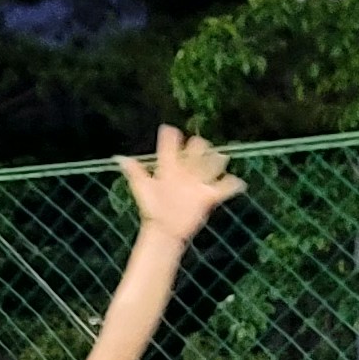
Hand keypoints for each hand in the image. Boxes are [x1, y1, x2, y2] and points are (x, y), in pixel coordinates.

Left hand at [118, 124, 239, 243]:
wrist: (164, 228)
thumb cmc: (152, 207)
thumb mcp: (142, 188)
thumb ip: (135, 172)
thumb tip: (120, 158)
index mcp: (169, 168)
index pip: (170, 149)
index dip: (170, 139)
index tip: (169, 130)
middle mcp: (185, 172)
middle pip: (196, 152)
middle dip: (199, 147)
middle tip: (199, 144)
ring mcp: (198, 184)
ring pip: (211, 166)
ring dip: (216, 161)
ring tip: (220, 156)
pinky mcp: (208, 197)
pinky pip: (224, 189)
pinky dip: (232, 186)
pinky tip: (238, 183)